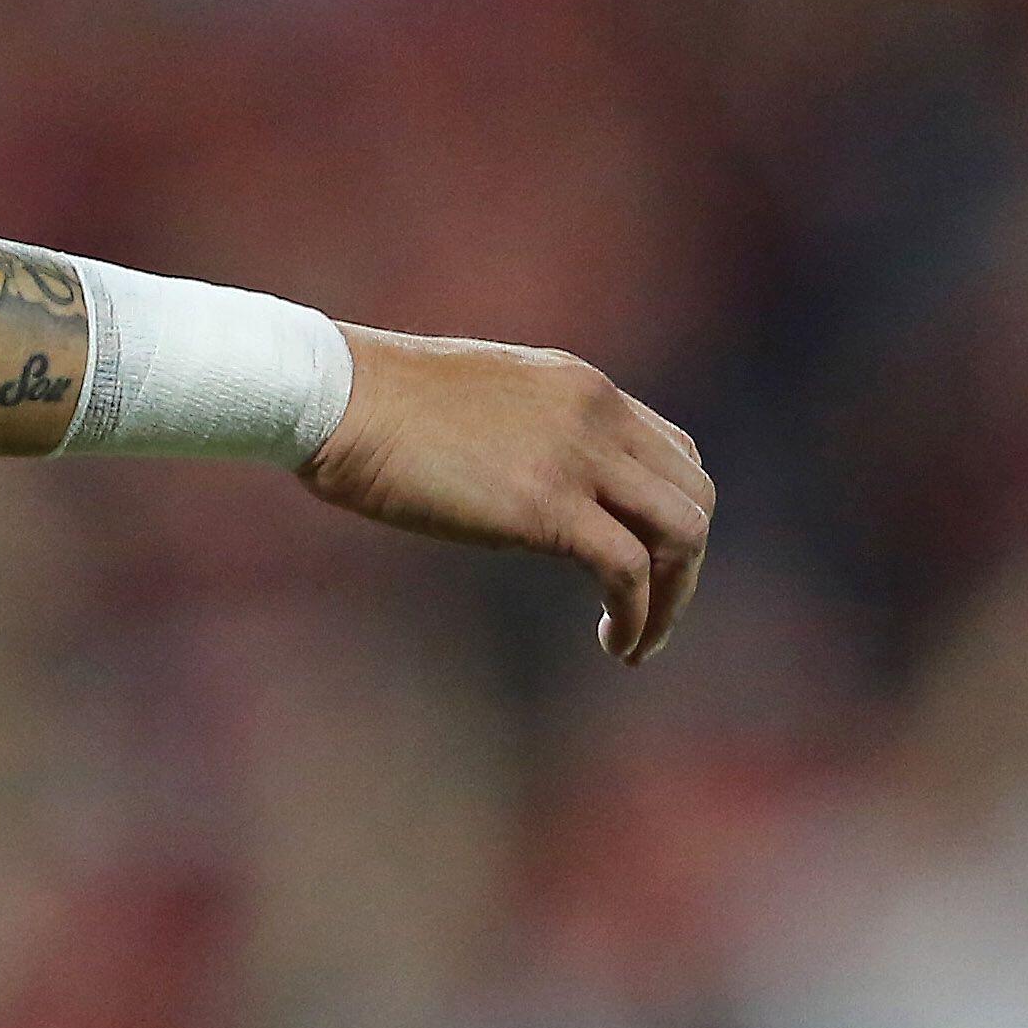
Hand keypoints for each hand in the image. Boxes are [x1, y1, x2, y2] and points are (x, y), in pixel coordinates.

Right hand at [298, 329, 712, 665]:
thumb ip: (523, 433)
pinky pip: (630, 570)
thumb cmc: (373, 401)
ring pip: (684, 532)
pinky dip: (637, 616)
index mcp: (578, 385)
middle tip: (645, 611)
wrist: (332, 394)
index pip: (672, 450)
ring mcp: (576, 456)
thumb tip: (525, 486)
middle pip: (694, 493)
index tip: (641, 562)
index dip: (668, 514)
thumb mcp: (476, 401)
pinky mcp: (547, 505)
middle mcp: (595, 412)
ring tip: (636, 640)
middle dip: (683, 563)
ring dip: (672, 597)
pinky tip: (615, 643)